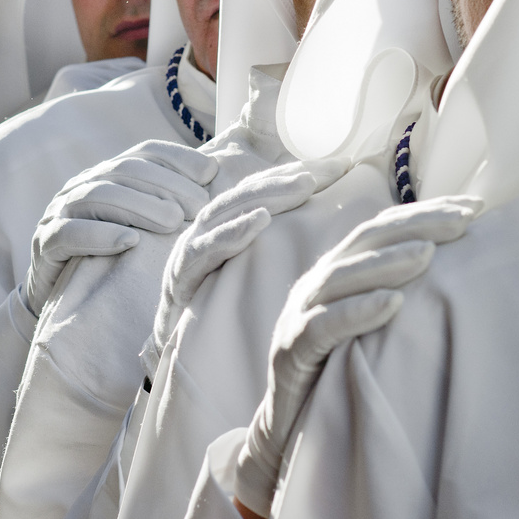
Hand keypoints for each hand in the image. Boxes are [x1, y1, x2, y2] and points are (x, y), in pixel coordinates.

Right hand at [22, 141, 219, 315]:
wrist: (59, 302)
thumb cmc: (111, 261)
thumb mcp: (142, 227)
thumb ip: (169, 203)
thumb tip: (213, 180)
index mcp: (107, 175)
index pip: (144, 153)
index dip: (178, 158)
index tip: (211, 172)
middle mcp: (82, 185)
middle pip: (124, 171)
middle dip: (165, 184)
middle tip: (198, 206)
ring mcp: (58, 212)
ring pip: (97, 196)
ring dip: (139, 206)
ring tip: (173, 222)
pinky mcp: (44, 244)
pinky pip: (67, 233)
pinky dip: (99, 235)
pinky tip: (129, 242)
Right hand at [140, 157, 351, 377]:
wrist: (175, 354)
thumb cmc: (217, 309)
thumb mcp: (250, 273)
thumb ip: (281, 248)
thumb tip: (333, 227)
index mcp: (226, 225)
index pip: (265, 187)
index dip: (301, 171)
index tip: (343, 164)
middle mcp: (207, 230)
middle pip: (248, 193)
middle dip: (288, 177)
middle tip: (328, 172)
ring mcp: (191, 251)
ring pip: (227, 211)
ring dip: (266, 196)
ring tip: (302, 187)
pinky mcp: (179, 277)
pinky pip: (205, 250)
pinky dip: (232, 232)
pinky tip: (260, 222)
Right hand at [232, 195, 479, 517]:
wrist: (287, 433)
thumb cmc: (341, 376)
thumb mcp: (374, 330)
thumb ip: (401, 297)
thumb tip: (463, 275)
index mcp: (339, 272)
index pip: (384, 229)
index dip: (427, 212)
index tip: (476, 207)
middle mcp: (317, 285)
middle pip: (366, 240)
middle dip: (416, 224)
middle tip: (463, 219)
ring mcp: (298, 316)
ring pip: (342, 276)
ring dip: (387, 262)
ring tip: (429, 253)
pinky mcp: (290, 353)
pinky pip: (323, 327)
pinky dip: (358, 311)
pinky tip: (393, 304)